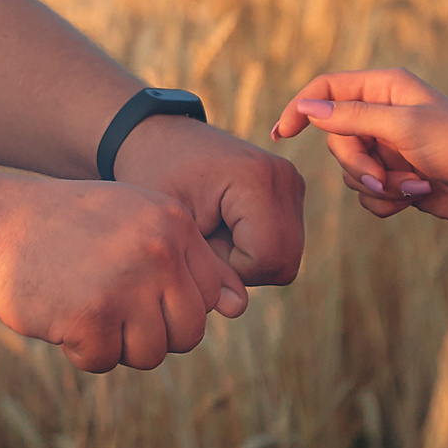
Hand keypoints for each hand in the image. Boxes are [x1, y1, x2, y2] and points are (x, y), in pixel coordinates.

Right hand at [0, 181, 248, 373]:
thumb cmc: (70, 226)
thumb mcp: (135, 220)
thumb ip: (186, 258)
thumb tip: (239, 306)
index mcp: (174, 224)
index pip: (208, 296)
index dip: (173, 307)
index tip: (137, 293)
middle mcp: (159, 250)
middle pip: (188, 332)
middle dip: (151, 333)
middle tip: (109, 309)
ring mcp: (126, 282)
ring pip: (151, 354)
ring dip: (117, 345)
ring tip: (85, 309)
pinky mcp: (91, 316)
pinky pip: (104, 361)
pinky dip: (81, 351)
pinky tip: (61, 316)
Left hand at [111, 115, 306, 287]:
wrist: (157, 137)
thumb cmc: (155, 176)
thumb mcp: (172, 227)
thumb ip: (205, 268)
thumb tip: (236, 310)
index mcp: (257, 179)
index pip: (267, 258)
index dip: (230, 267)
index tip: (197, 241)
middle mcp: (285, 178)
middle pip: (284, 262)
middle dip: (241, 267)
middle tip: (203, 240)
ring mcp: (292, 182)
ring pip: (286, 257)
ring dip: (246, 259)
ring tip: (211, 230)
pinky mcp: (290, 190)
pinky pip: (283, 243)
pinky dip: (253, 247)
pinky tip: (223, 225)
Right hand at [271, 68, 447, 258]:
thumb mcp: (404, 126)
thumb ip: (352, 117)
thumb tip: (306, 106)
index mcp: (384, 87)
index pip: (326, 89)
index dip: (300, 109)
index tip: (282, 135)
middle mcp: (383, 114)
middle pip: (335, 138)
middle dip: (356, 163)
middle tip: (382, 175)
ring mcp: (389, 148)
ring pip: (349, 170)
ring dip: (376, 185)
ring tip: (413, 186)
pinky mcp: (396, 178)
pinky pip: (366, 194)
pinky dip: (387, 201)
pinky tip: (416, 198)